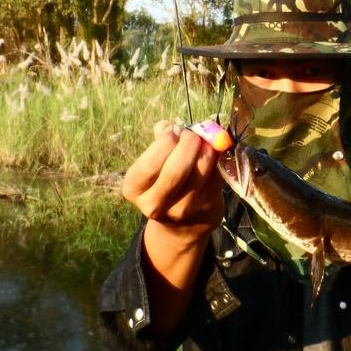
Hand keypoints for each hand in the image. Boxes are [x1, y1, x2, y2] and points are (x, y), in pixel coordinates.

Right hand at [121, 120, 224, 239]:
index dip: (166, 141)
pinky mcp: (207, 208)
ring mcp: (183, 210)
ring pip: (200, 169)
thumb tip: (166, 125)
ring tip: (204, 141)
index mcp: (134, 189)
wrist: (184, 225)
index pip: (149, 163)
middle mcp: (155, 205)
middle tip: (192, 135)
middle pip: (176, 169)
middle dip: (188, 143)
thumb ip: (159, 142)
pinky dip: (217, 158)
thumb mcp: (154, 165)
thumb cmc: (165, 184)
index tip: (174, 131)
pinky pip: (215, 174)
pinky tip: (214, 153)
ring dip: (206, 147)